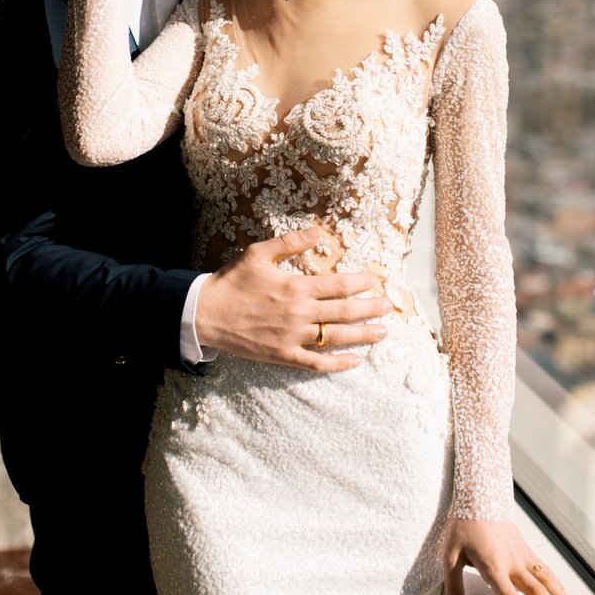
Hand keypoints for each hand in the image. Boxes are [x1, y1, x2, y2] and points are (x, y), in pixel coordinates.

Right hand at [195, 226, 390, 374]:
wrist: (206, 313)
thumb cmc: (232, 281)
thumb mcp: (258, 253)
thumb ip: (290, 243)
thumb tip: (319, 231)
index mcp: (296, 287)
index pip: (338, 285)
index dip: (361, 282)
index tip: (375, 280)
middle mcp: (299, 313)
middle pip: (345, 312)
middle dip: (370, 308)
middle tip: (388, 306)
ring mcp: (293, 337)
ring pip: (337, 337)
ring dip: (363, 335)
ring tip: (382, 333)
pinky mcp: (284, 356)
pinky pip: (317, 363)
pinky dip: (338, 363)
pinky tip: (355, 361)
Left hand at [443, 518, 580, 594]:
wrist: (480, 496)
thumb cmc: (462, 527)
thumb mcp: (449, 555)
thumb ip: (454, 586)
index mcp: (493, 566)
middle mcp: (513, 563)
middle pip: (539, 593)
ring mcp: (523, 556)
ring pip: (549, 582)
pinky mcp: (527, 550)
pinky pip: (546, 571)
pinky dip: (560, 586)